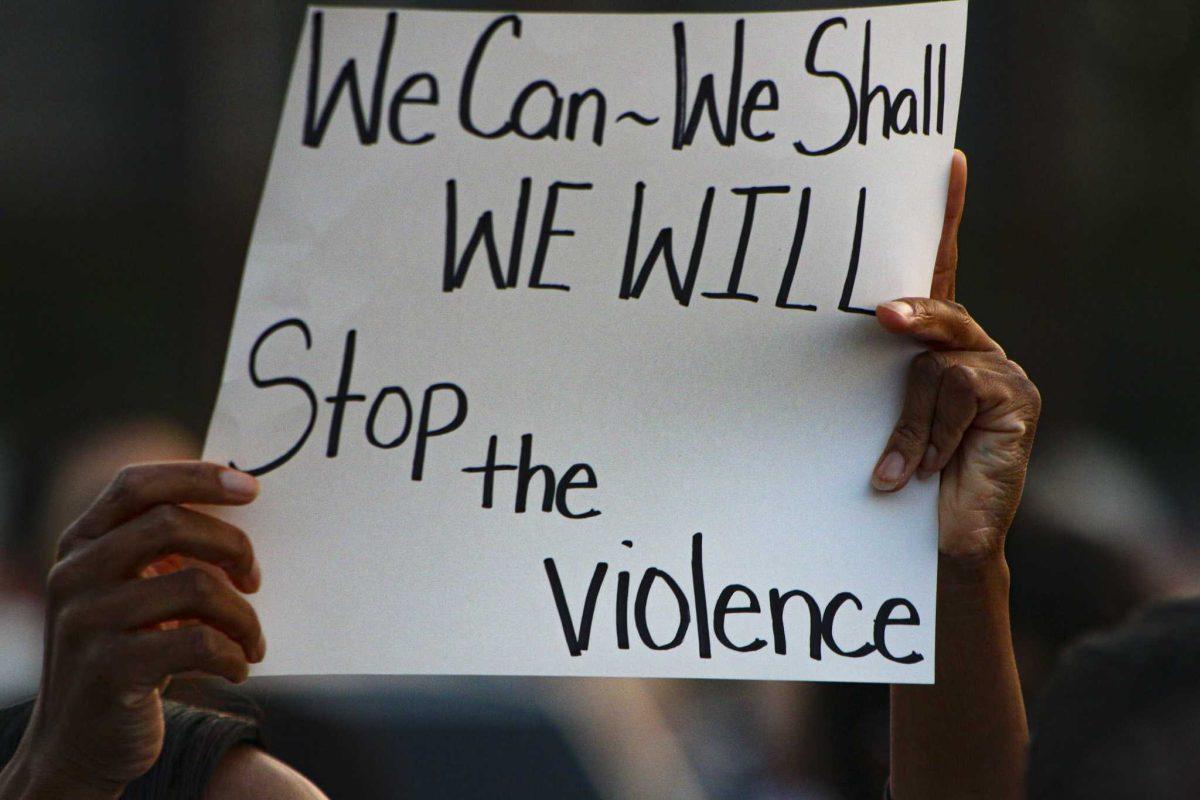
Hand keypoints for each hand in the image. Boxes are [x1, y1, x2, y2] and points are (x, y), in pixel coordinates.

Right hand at [0, 462, 263, 798]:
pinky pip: (199, 642)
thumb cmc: (124, 655)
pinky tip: (236, 668)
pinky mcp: (109, 669)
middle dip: (233, 546)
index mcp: (81, 545)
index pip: (136, 485)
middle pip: (172, 524)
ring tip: (251, 641)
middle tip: (255, 579)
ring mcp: (87, 621)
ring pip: (198, 586)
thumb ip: (159, 549)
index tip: (250, 488)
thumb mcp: (128, 593)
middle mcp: (75, 575)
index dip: (196, 476)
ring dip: (244, 616)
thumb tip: (234, 498)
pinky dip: (233, 655)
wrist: (77, 745)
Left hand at [871, 151, 1040, 571]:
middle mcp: (970, 349)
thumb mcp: (874, 415)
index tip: (947, 160)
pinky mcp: (1016, 401)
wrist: (929, 543)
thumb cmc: (891, 473)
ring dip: (909, 424)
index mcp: (935, 344)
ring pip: (940, 366)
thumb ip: (878, 373)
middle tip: (884, 319)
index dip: (944, 215)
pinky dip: (931, 436)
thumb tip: (844, 330)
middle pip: (939, 311)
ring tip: (895, 470)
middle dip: (912, 316)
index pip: (938, 269)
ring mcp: (999, 372)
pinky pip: (962, 393)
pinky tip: (921, 471)